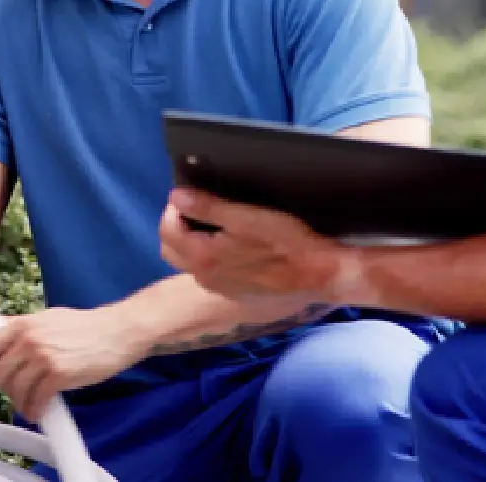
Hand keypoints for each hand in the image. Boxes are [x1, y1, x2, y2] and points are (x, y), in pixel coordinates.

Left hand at [0, 307, 138, 421]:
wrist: (117, 332)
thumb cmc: (86, 327)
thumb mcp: (49, 317)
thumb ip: (24, 327)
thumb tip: (0, 332)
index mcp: (24, 323)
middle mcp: (29, 338)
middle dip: (5, 386)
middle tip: (17, 388)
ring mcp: (43, 356)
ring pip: (13, 391)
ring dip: (21, 402)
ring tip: (31, 401)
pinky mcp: (58, 375)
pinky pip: (34, 402)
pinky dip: (35, 410)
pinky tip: (41, 408)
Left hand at [159, 188, 352, 299]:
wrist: (318, 273)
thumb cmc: (284, 242)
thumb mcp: (245, 217)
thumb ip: (206, 207)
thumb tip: (176, 196)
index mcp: (202, 258)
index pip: (167, 230)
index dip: (174, 207)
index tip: (190, 194)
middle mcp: (205, 278)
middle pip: (171, 248)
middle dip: (177, 224)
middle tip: (198, 207)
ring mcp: (220, 287)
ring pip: (189, 261)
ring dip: (192, 240)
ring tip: (215, 222)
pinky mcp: (235, 292)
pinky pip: (209, 270)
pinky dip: (209, 254)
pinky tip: (232, 242)